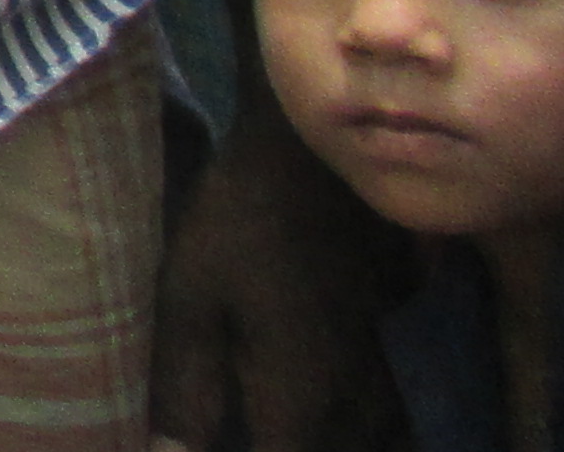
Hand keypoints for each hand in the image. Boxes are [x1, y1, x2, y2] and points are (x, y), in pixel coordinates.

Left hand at [147, 105, 394, 449]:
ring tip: (272, 420)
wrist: (315, 159)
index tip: (203, 445)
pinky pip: (392, 427)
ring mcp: (386, 385)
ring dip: (320, 443)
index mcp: (302, 408)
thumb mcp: (191, 300)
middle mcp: (357, 412)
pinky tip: (318, 414)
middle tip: (241, 422)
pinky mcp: (397, 355)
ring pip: (373, 451)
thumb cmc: (239, 225)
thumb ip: (185, 391)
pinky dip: (362, 436)